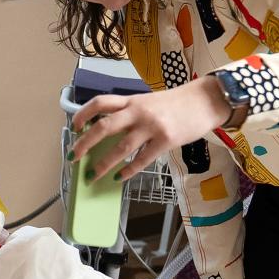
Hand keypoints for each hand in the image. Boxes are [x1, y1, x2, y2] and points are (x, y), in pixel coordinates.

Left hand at [71, 77, 230, 181]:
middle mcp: (138, 112)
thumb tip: (108, 130)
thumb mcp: (148, 101)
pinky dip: (129, 170)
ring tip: (93, 175)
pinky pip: (143, 159)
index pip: (100, 103)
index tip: (74, 127)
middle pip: (104, 127)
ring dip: (104, 164)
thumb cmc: (176, 104)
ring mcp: (152, 126)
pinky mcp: (165, 140)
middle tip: (74, 156)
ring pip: (121, 148)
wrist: (204, 101)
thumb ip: (130, 112)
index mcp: (131, 101)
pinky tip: (120, 177)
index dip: (83, 114)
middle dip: (85, 143)